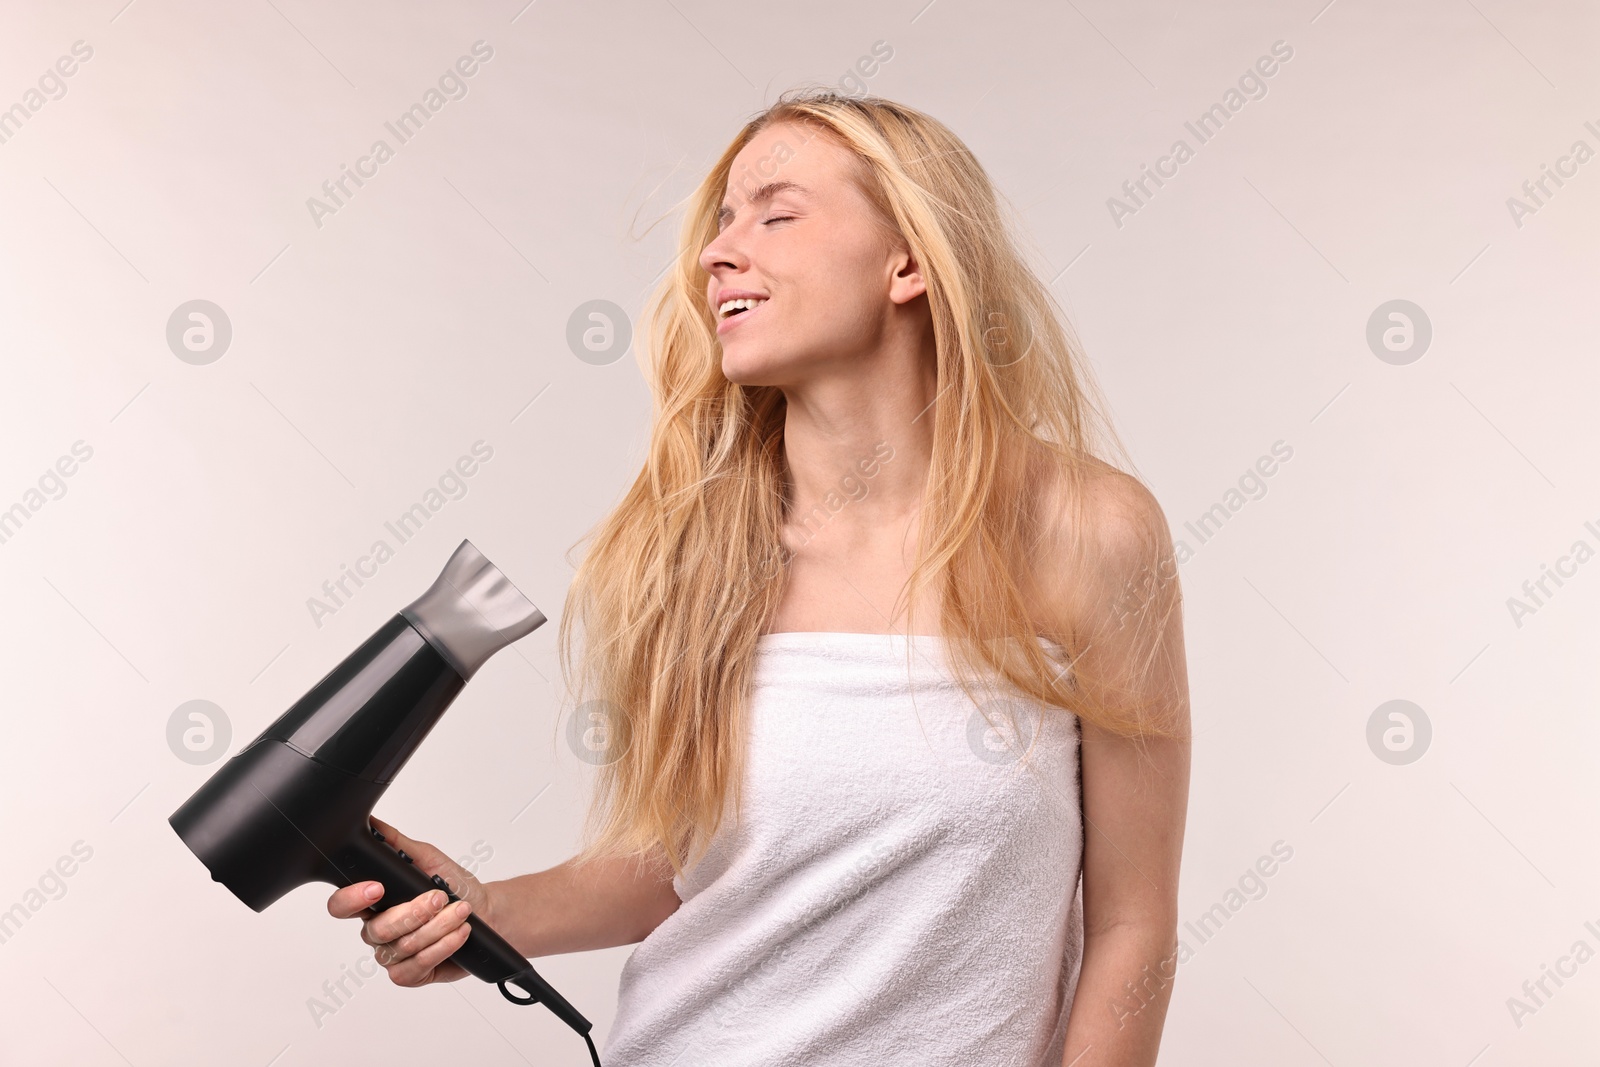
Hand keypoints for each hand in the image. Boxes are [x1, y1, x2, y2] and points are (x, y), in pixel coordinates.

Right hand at [325, 817, 496, 987]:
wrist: (487, 914)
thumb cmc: (455, 887)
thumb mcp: (428, 858)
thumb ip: (396, 843)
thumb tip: (372, 823)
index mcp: (374, 902)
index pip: (342, 905)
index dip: (352, 899)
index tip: (378, 888)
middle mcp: (377, 930)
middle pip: (377, 929)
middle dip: (413, 912)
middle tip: (439, 897)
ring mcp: (391, 955)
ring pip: (401, 947)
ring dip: (436, 927)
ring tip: (460, 912)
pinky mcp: (409, 974)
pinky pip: (415, 967)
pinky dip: (441, 948)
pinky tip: (458, 934)